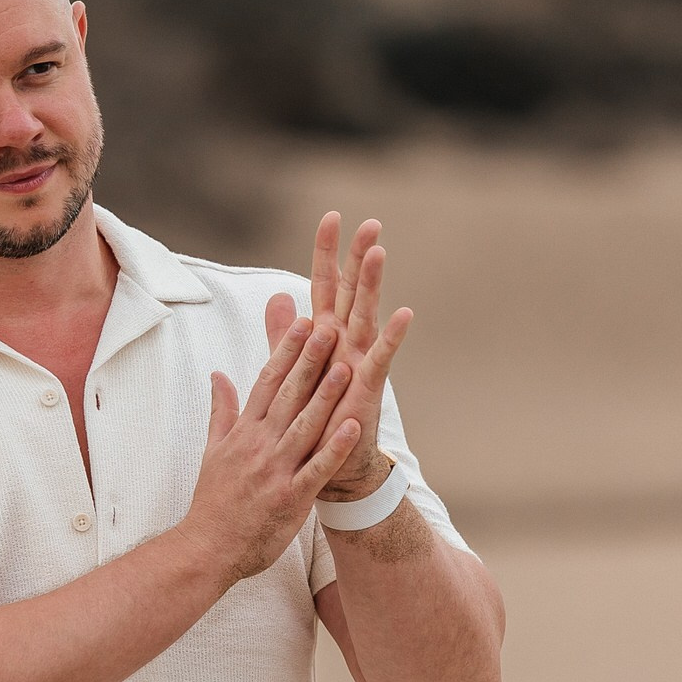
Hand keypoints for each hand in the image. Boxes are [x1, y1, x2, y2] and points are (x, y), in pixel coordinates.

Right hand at [182, 313, 365, 584]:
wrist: (207, 549)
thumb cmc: (213, 501)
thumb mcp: (213, 450)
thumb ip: (221, 410)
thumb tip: (218, 375)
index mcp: (243, 432)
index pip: (267, 382)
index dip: (286, 351)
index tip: (303, 322)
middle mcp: (259, 445)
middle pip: (288, 395)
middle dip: (310, 361)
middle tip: (329, 327)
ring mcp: (274, 471)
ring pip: (305, 427)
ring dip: (326, 397)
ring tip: (347, 367)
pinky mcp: (289, 498)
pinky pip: (317, 469)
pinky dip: (335, 448)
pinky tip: (355, 427)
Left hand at [263, 212, 412, 502]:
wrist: (332, 465)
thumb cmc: (315, 417)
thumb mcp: (292, 368)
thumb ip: (284, 333)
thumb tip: (276, 295)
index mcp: (324, 335)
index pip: (325, 285)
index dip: (326, 252)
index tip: (332, 216)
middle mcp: (346, 342)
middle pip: (352, 291)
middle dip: (359, 256)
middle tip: (370, 222)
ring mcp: (360, 361)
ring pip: (366, 314)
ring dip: (374, 284)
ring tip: (380, 251)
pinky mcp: (368, 386)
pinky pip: (381, 357)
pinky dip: (393, 336)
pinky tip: (405, 312)